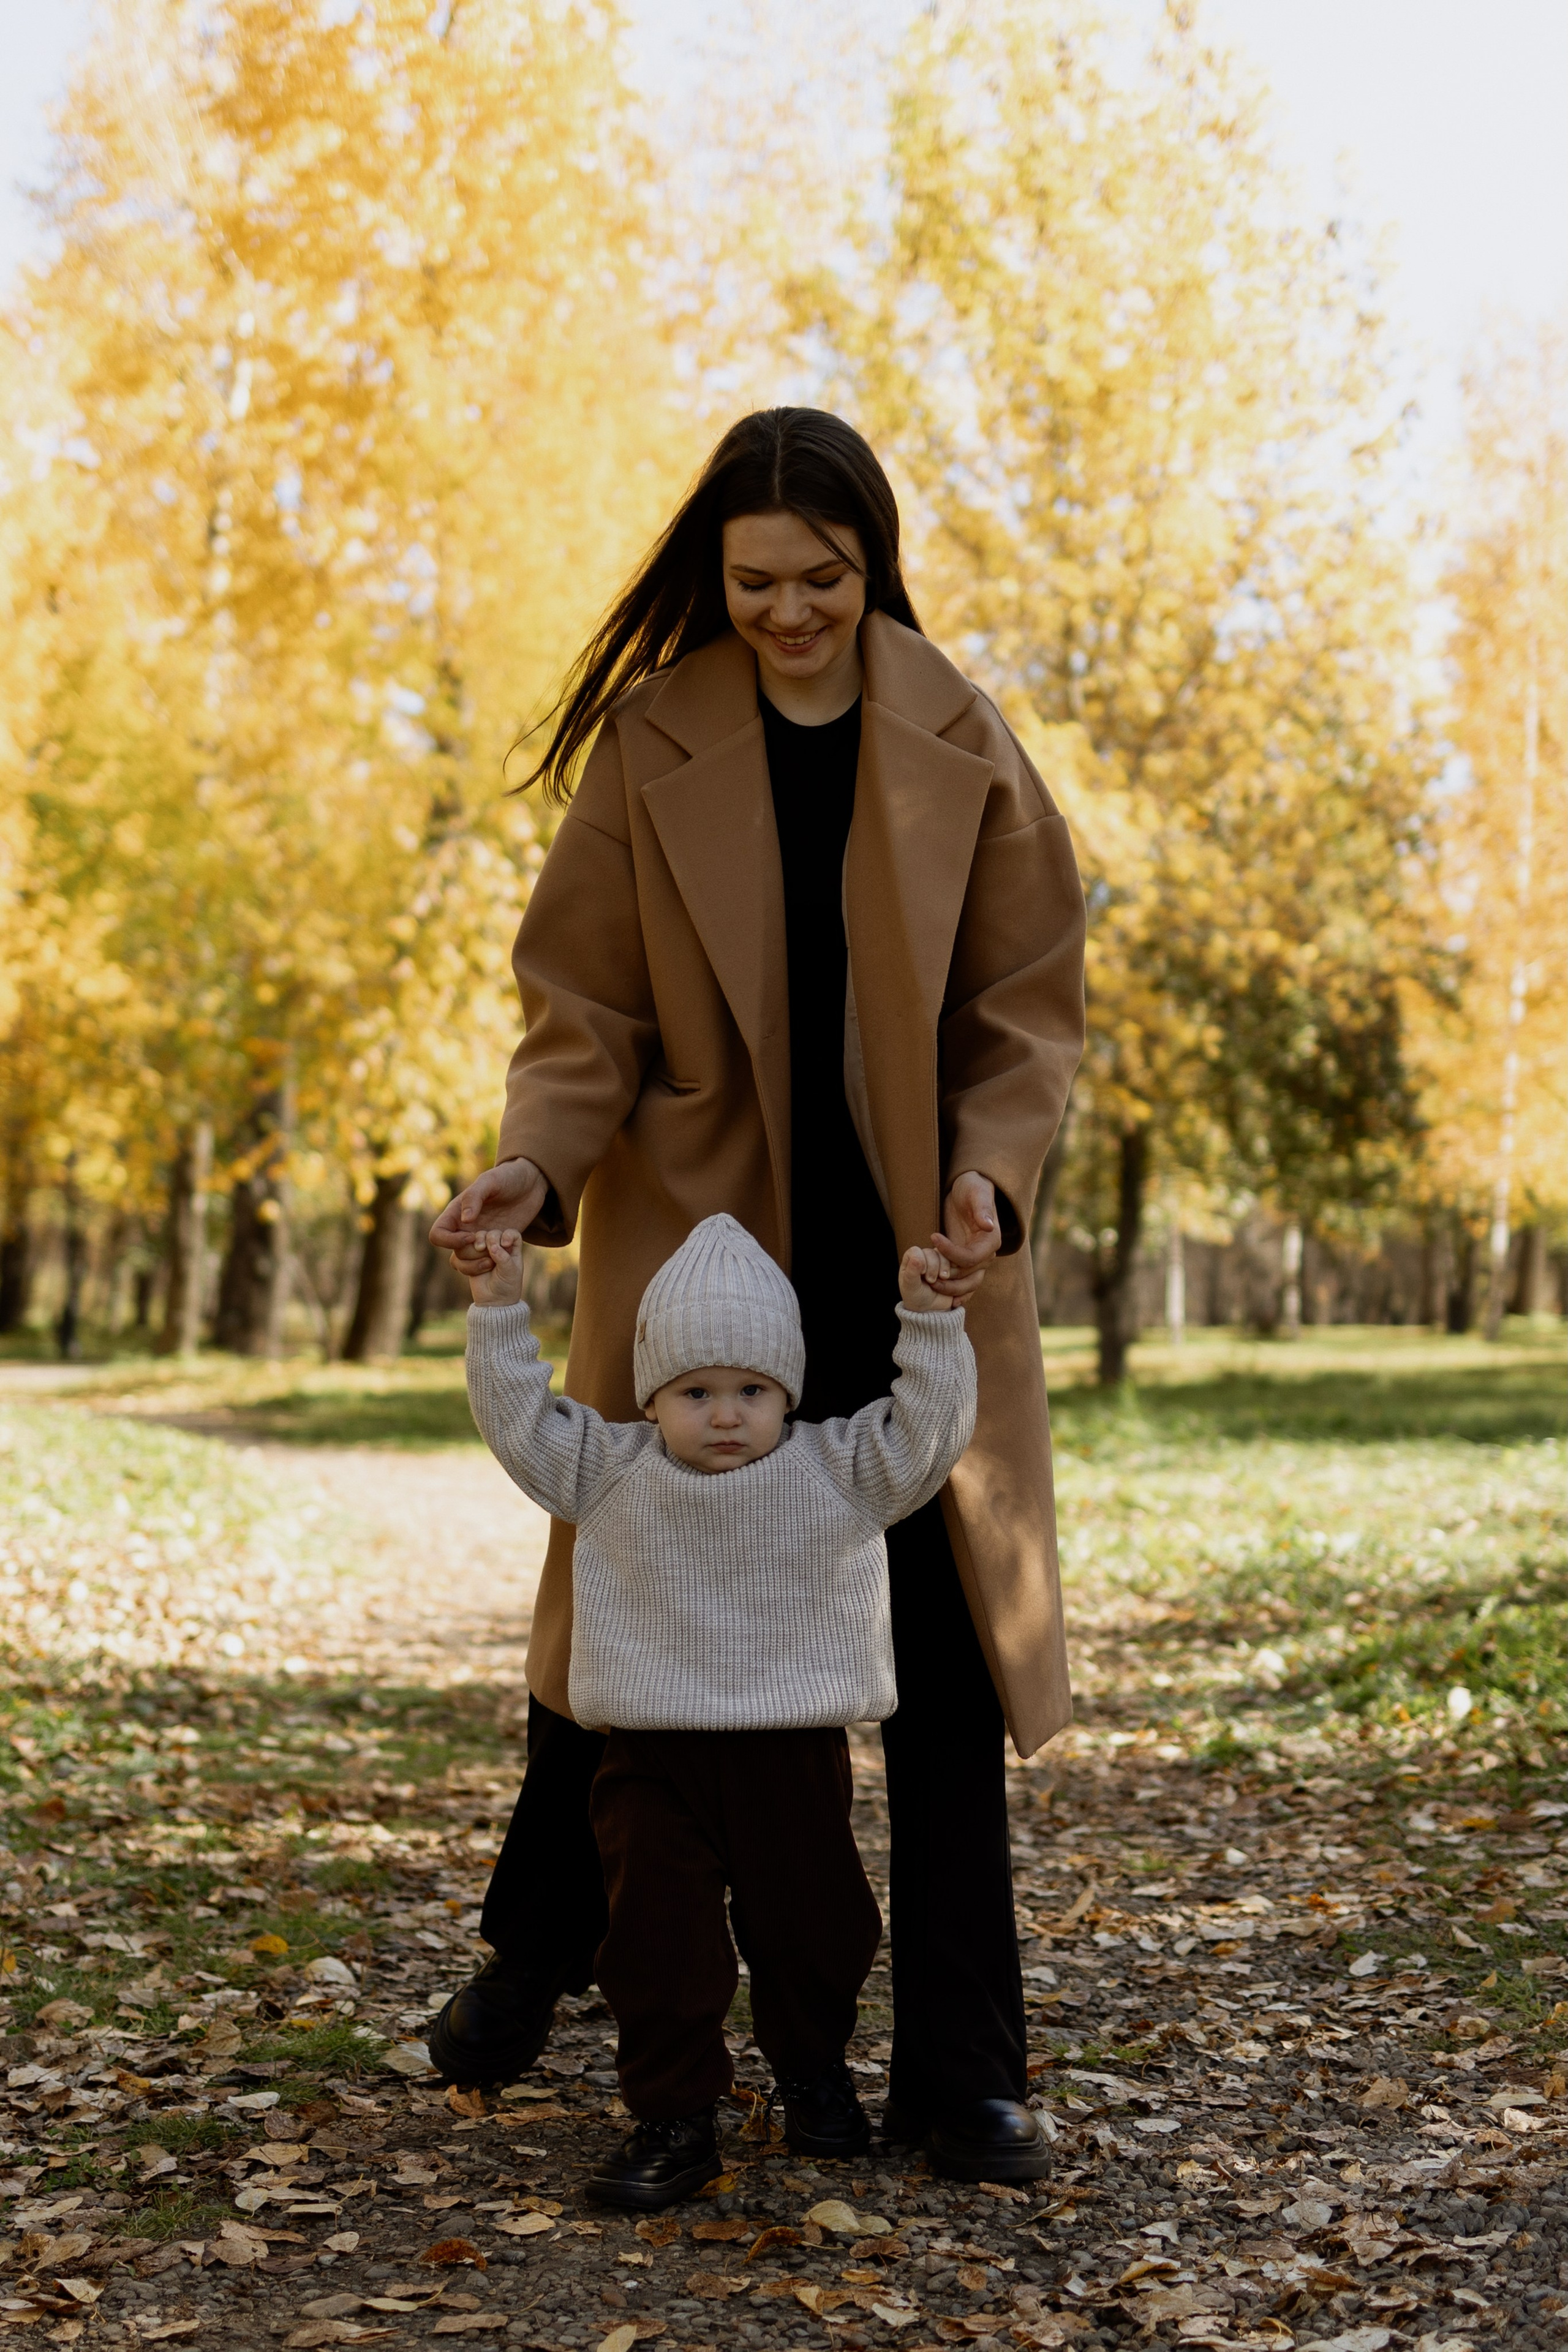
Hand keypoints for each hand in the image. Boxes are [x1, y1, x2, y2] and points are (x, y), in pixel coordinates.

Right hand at [429, 1157, 547, 1276]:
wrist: (530, 1184)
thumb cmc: (507, 1178)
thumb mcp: (491, 1181)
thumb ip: (474, 1197)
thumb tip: (465, 1220)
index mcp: (456, 1213)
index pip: (438, 1235)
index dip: (450, 1241)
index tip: (472, 1236)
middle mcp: (464, 1228)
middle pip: (455, 1253)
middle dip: (473, 1254)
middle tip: (491, 1245)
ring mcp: (480, 1238)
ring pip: (468, 1262)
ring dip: (482, 1262)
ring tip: (500, 1251)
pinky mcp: (495, 1245)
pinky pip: (485, 1262)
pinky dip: (494, 1263)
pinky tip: (508, 1251)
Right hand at [467, 1229, 524, 1306]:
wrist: (493, 1301)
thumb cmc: (507, 1286)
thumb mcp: (510, 1272)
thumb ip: (503, 1257)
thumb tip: (492, 1246)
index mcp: (511, 1247)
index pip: (510, 1232)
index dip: (507, 1235)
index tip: (505, 1245)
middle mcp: (497, 1246)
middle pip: (491, 1232)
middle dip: (489, 1239)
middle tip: (488, 1251)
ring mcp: (482, 1251)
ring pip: (474, 1238)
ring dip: (476, 1251)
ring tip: (486, 1265)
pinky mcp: (469, 1257)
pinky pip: (461, 1251)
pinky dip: (466, 1260)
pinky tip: (474, 1271)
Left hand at [899, 1244, 956, 1312]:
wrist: (932, 1309)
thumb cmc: (916, 1297)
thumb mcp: (911, 1287)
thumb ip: (911, 1272)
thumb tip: (916, 1257)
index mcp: (910, 1259)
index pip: (916, 1251)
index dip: (921, 1260)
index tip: (922, 1274)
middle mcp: (923, 1257)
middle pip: (932, 1252)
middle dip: (933, 1266)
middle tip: (931, 1281)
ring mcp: (937, 1261)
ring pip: (944, 1255)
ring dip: (944, 1267)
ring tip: (943, 1279)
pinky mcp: (949, 1266)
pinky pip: (955, 1261)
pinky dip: (953, 1270)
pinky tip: (949, 1280)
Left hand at [931, 1170, 1001, 1302]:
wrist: (968, 1190)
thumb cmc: (973, 1188)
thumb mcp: (976, 1193)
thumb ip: (982, 1209)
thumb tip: (988, 1225)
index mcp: (991, 1241)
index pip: (971, 1257)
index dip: (951, 1253)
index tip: (933, 1238)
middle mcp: (986, 1254)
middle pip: (968, 1275)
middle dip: (948, 1278)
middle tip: (927, 1276)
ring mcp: (976, 1259)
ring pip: (967, 1283)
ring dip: (950, 1287)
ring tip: (930, 1284)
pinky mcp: (966, 1260)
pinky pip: (963, 1280)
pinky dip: (954, 1290)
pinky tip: (942, 1296)